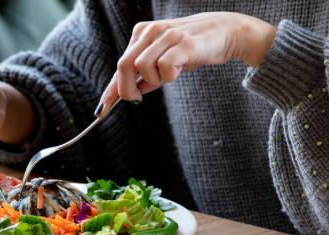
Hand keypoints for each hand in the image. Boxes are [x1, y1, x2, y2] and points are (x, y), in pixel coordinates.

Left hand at [96, 12, 276, 115]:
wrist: (228, 32)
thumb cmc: (194, 47)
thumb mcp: (166, 61)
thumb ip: (148, 76)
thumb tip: (131, 93)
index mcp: (142, 33)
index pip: (121, 64)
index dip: (110, 89)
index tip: (101, 110)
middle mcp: (151, 30)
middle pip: (124, 65)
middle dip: (126, 89)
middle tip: (137, 99)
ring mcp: (166, 35)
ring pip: (142, 68)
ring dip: (155, 80)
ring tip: (170, 74)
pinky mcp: (182, 43)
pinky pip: (164, 68)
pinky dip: (169, 77)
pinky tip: (179, 70)